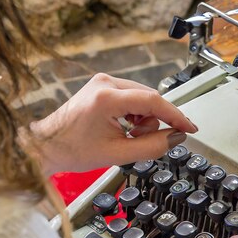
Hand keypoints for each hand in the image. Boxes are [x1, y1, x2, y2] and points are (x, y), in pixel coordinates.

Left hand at [27, 73, 197, 175]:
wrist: (47, 145)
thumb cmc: (73, 150)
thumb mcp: (117, 154)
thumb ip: (151, 147)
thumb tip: (175, 138)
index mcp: (107, 97)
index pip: (153, 101)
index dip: (175, 116)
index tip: (190, 128)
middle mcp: (106, 83)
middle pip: (149, 99)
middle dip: (152, 122)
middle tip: (139, 142)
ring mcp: (103, 82)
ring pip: (142, 99)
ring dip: (142, 120)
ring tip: (126, 137)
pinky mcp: (102, 87)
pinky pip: (131, 98)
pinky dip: (133, 115)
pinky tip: (122, 129)